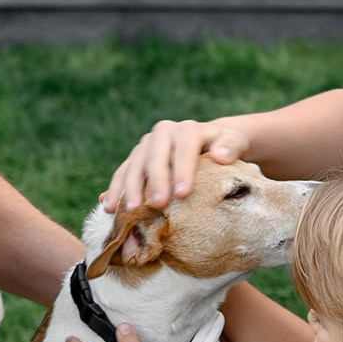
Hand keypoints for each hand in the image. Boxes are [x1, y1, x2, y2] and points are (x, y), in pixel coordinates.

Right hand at [102, 119, 253, 211]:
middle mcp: (162, 134)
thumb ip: (232, 145)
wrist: (208, 142)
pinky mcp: (135, 159)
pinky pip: (122, 174)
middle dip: (154, 182)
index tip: (184, 194)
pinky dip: (114, 190)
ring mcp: (146, 146)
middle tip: (156, 205)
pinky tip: (107, 207)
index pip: (184, 149)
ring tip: (127, 211)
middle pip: (154, 158)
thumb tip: (221, 156)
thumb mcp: (235, 142)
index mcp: (186, 129)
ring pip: (133, 166)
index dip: (183, 171)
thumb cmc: (225, 147)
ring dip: (128, 189)